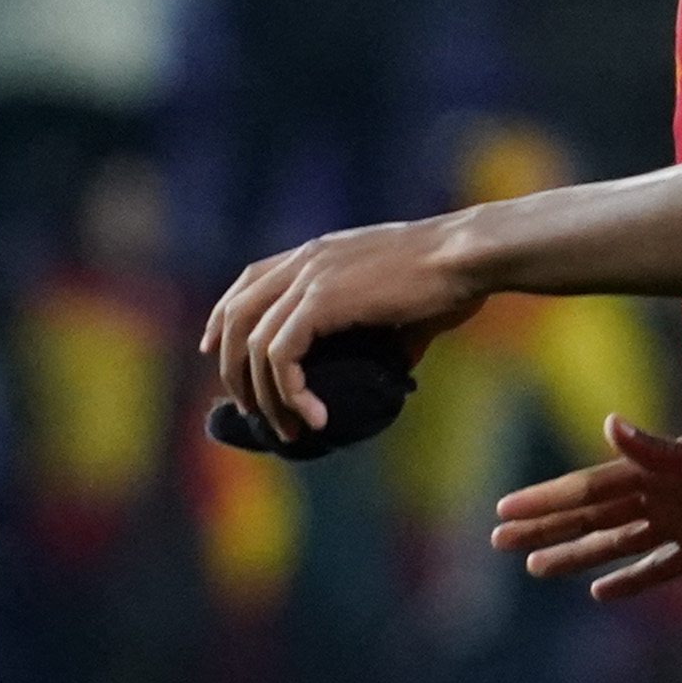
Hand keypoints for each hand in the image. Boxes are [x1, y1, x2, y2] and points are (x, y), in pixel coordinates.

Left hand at [199, 218, 482, 442]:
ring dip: (263, 395)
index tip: (213, 351)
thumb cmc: (452, 276)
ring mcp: (310, 277)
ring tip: (288, 430)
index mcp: (319, 253)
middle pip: (236, 315)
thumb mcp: (408, 304)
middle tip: (248, 410)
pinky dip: (289, 392)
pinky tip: (315, 417)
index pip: (249, 280)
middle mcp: (305, 260)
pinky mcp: (323, 300)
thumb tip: (397, 366)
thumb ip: (390, 332)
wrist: (468, 255)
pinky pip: (281, 355)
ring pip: (253, 344)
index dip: (223, 317)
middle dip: (233, 369)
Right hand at [491, 415, 681, 601]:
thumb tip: (608, 421)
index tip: (503, 509)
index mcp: (656, 470)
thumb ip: (659, 448)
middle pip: (593, 515)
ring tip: (534, 567)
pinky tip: (598, 591)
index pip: (588, 490)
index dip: (545, 500)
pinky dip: (631, 579)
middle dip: (545, 528)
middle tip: (499, 540)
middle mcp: (662, 494)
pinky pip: (660, 567)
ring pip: (619, 542)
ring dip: (576, 554)